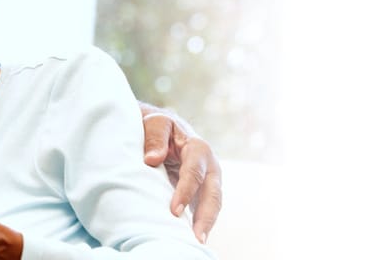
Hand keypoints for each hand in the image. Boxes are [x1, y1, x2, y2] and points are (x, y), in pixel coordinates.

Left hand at [139, 102, 221, 242]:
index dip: (185, 192)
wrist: (164, 130)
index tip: (174, 211)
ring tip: (196, 242)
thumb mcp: (155, 124)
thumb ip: (154, 137)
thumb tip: (152, 159)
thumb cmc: (159, 127)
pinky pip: (204, 208)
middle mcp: (209, 166)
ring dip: (206, 223)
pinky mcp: (202, 191)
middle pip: (212, 193)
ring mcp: (208, 180)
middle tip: (196, 237)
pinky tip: (191, 238)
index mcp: (198, 148)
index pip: (194, 173)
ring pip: (212, 204)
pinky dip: (200, 222)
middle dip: (206, 216)